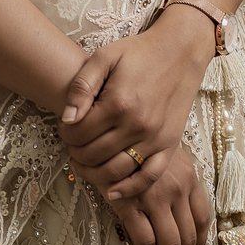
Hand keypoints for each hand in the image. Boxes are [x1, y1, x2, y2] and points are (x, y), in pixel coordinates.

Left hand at [58, 4, 215, 200]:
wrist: (180, 52)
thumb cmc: (138, 52)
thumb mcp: (104, 57)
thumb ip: (82, 86)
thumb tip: (67, 118)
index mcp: (118, 103)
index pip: (79, 133)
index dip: (65, 135)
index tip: (65, 129)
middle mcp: (137, 125)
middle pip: (94, 155)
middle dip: (76, 153)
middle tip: (72, 146)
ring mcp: (155, 138)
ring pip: (117, 171)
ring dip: (94, 173)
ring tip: (84, 164)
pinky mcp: (170, 145)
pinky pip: (149, 177)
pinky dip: (129, 189)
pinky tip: (112, 192)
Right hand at [104, 147, 211, 244]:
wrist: (106, 129)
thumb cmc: (134, 145)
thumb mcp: (165, 158)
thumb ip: (178, 182)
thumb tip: (183, 218)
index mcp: (190, 178)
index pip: (203, 221)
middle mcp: (177, 187)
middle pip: (188, 238)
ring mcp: (154, 195)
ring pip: (170, 244)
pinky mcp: (130, 202)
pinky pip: (144, 238)